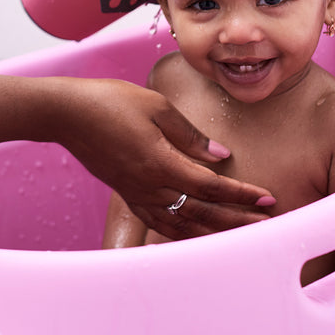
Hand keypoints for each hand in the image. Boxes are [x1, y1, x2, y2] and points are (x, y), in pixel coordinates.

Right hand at [55, 78, 274, 240]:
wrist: (66, 113)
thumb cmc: (110, 102)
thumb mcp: (157, 106)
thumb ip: (190, 134)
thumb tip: (220, 155)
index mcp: (161, 164)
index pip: (212, 186)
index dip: (242, 194)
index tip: (268, 198)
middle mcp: (150, 186)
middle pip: (202, 212)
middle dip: (237, 218)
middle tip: (267, 221)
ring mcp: (136, 193)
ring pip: (181, 223)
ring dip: (212, 230)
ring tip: (238, 232)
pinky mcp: (125, 192)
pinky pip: (158, 221)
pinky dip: (180, 230)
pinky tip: (193, 230)